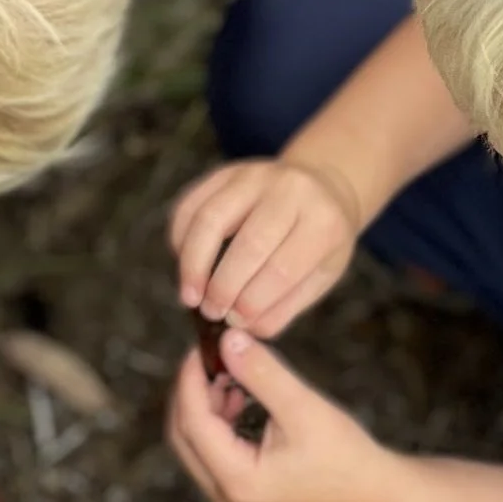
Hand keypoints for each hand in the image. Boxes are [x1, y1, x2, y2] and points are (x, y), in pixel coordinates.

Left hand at [168, 325, 391, 501]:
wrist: (371, 492)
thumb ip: (263, 373)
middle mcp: (224, 497)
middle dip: (192, 392)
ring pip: (193, 444)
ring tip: (230, 374)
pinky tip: (239, 398)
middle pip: (183, 435)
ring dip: (204, 406)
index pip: (192, 423)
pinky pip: (210, 452)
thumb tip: (228, 339)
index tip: (200, 346)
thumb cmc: (344, 453)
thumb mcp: (303, 407)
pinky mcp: (238, 493)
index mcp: (237, 480)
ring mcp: (229, 499)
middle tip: (210, 356)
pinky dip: (217, 422)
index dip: (190, 380)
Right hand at [170, 155, 362, 336]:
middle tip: (211, 313)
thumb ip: (284, 307)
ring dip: (193, 263)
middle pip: (248, 243)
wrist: (321, 186)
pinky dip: (180, 238)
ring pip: (211, 218)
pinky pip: (191, 204)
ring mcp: (254, 175)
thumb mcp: (321, 276)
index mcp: (322, 222)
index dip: (253, 301)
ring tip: (190, 296)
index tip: (235, 322)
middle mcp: (290, 190)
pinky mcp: (225, 172)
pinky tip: (183, 264)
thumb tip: (241, 329)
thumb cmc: (319, 241)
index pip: (282, 269)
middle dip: (223, 286)